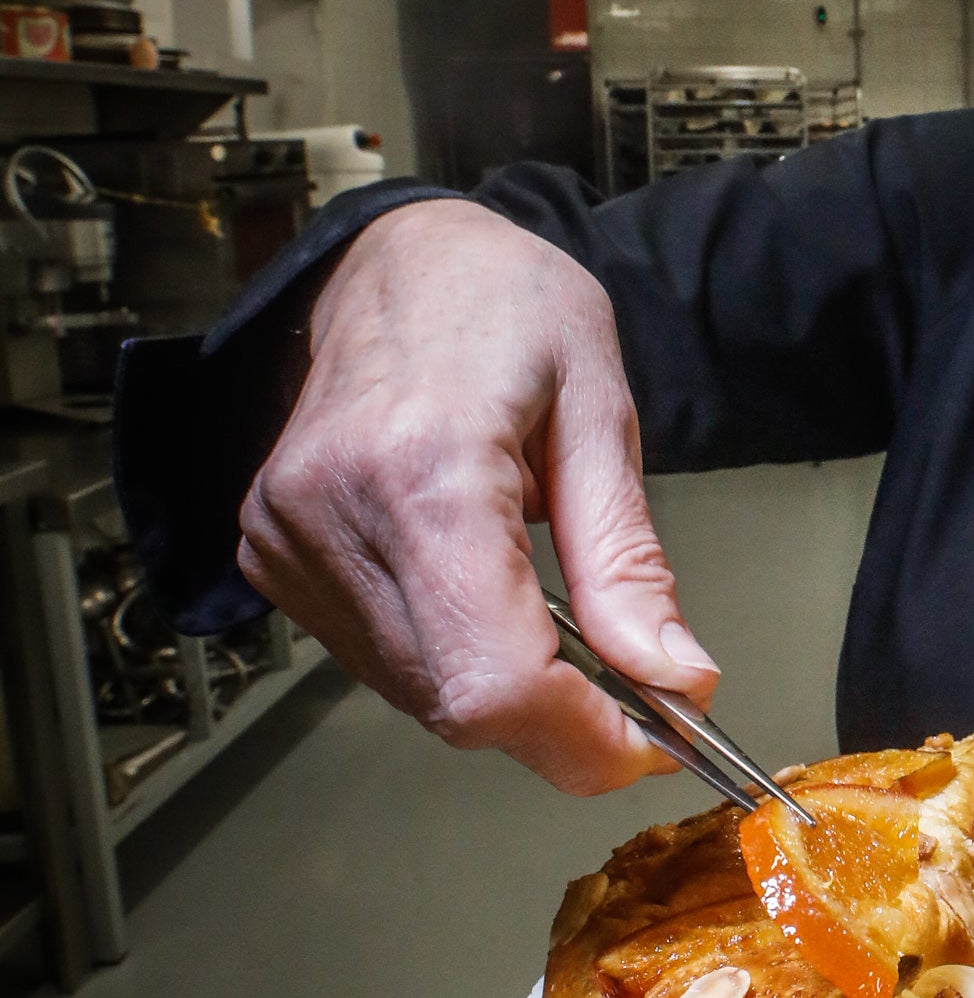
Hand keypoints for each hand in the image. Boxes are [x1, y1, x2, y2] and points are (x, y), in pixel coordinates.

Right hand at [236, 200, 715, 792]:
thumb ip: (628, 562)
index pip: (494, 678)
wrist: (399, 257)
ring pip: (419, 696)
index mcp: (424, 468)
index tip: (654, 738)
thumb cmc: (504, 306)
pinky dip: (452, 657)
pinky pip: (380, 659)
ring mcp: (290, 537)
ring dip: (506, 692)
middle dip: (561, 723)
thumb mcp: (602, 413)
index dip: (581, 740)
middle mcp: (336, 511)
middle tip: (635, 687)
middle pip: (457, 701)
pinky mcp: (272, 554)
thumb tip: (676, 680)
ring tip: (558, 621)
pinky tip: (482, 594)